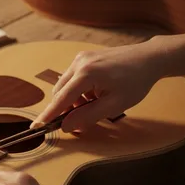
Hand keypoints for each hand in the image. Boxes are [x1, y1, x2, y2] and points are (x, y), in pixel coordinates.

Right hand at [31, 40, 165, 132]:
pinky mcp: (84, 57)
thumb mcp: (115, 105)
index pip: (61, 99)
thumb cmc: (136, 82)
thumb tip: (66, 127)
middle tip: (81, 120)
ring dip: (74, 100)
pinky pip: (72, 79)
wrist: (149, 58)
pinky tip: (95, 93)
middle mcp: (79, 63)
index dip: (48, 115)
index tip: (36, 127)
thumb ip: (88, 116)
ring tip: (96, 103)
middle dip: (66, 109)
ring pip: (65, 86)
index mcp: (86, 74)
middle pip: (60, 93)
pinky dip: (79, 91)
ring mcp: (80, 58)